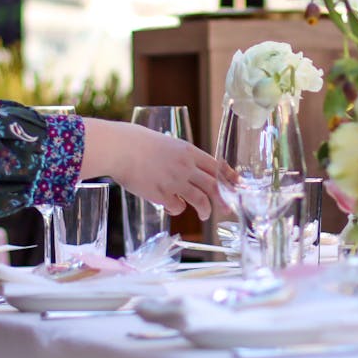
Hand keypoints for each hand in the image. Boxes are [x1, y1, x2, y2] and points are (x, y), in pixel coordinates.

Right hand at [80, 119, 226, 219]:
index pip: (217, 166)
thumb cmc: (139, 143)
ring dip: (205, 210)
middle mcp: (186, 167)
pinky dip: (177, 208)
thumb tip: (194, 172)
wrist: (120, 148)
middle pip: (214, 186)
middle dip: (224, 199)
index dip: (229, 178)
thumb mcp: (168, 144)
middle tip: (228, 208)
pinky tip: (171, 204)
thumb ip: (182, 158)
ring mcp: (174, 181)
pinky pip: (177, 206)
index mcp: (189, 151)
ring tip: (205, 215)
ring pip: (200, 200)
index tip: (238, 185)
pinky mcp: (161, 194)